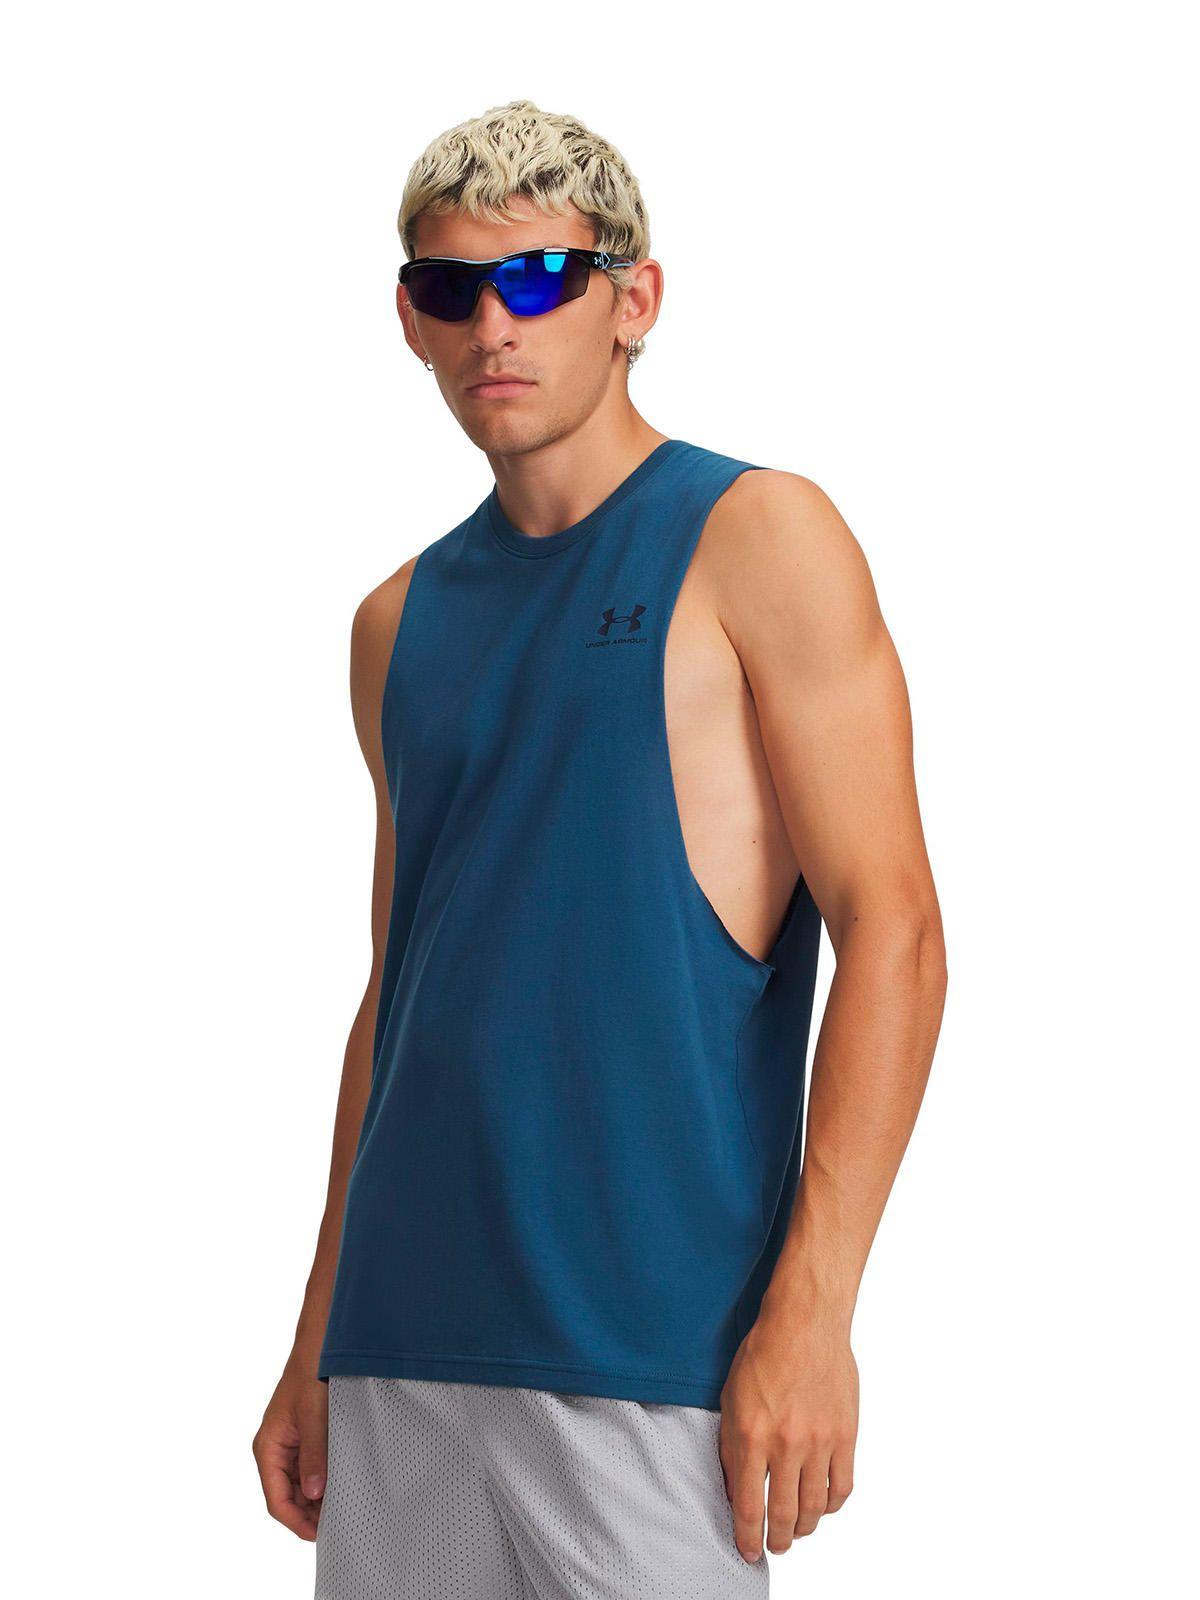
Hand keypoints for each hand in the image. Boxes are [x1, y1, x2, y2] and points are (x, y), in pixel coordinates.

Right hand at [253, 1357, 328, 1540]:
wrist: (318, 1346)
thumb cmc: (310, 1374)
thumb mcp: (313, 1415)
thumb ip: (313, 1454)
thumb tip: (314, 1493)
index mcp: (268, 1448)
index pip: (277, 1500)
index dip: (297, 1521)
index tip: (320, 1534)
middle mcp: (274, 1451)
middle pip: (288, 1498)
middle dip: (309, 1514)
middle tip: (338, 1524)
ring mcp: (289, 1446)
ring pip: (300, 1487)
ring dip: (317, 1500)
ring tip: (342, 1509)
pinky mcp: (303, 1440)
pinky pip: (309, 1470)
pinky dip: (322, 1482)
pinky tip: (340, 1486)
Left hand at [718, 1303, 858, 1562]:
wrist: (805, 1322)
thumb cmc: (764, 1354)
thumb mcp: (731, 1398)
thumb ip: (731, 1447)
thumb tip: (736, 1489)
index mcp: (752, 1434)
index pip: (748, 1505)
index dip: (747, 1536)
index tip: (748, 1550)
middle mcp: (786, 1443)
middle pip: (782, 1514)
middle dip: (777, 1540)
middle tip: (775, 1546)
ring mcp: (819, 1441)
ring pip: (814, 1507)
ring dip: (804, 1527)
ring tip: (797, 1531)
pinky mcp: (845, 1435)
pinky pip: (842, 1486)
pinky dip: (832, 1505)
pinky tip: (822, 1505)